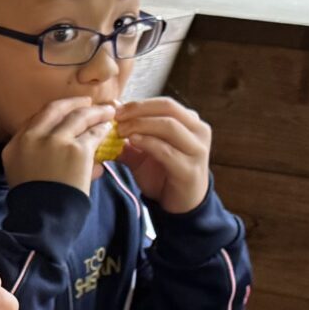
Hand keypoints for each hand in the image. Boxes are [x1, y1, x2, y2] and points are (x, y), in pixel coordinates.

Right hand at [2, 95, 117, 192]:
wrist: (43, 219)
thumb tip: (61, 144)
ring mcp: (56, 141)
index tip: (66, 109)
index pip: (36, 118)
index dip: (55, 111)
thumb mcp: (21, 174)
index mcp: (16, 144)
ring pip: (79, 117)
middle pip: (56, 110)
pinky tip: (108, 128)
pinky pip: (93, 134)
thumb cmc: (33, 203)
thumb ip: (34, 155)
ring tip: (107, 112)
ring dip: (95, 112)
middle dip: (74, 103)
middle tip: (88, 102)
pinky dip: (102, 129)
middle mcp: (33, 137)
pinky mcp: (77, 150)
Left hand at [112, 97, 212, 212]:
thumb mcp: (143, 152)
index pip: (164, 104)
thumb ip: (130, 134)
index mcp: (190, 122)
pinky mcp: (190, 169)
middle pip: (168, 108)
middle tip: (117, 118)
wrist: (181, 205)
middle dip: (139, 110)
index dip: (139, 104)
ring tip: (120, 131)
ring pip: (169, 126)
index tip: (116, 110)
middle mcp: (199, 131)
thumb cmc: (164, 174)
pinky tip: (132, 142)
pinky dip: (148, 143)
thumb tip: (110, 114)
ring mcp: (197, 150)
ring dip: (141, 125)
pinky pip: (167, 150)